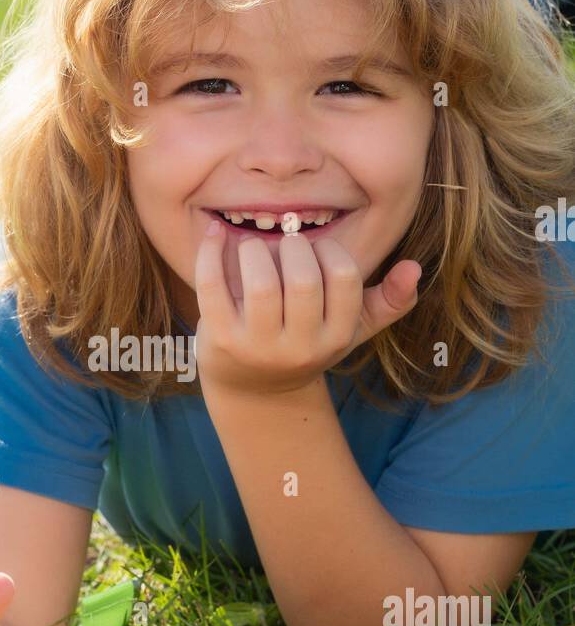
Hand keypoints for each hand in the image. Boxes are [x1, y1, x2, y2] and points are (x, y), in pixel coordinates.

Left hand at [193, 218, 421, 396]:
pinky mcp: (220, 339)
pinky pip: (212, 285)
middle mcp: (300, 346)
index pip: (344, 277)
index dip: (329, 251)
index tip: (315, 251)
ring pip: (260, 281)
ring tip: (253, 249)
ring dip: (254, 250)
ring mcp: (258, 346)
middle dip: (292, 248)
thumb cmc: (305, 344)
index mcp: (336, 337)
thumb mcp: (350, 330)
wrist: (253, 390)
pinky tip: (214, 235)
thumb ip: (388, 302)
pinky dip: (211, 252)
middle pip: (302, 279)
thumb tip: (415, 268)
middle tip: (283, 246)